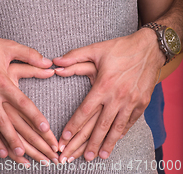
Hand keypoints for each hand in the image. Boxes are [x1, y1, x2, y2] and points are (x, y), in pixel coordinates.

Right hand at [0, 24, 55, 163]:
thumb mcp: (9, 47)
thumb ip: (30, 55)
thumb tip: (49, 63)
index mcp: (1, 80)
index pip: (22, 103)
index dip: (35, 117)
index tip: (46, 129)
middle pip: (4, 121)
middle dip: (15, 139)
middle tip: (26, 154)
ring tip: (8, 154)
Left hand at [52, 29, 163, 161]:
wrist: (149, 48)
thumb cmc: (120, 48)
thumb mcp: (96, 49)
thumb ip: (74, 57)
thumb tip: (56, 62)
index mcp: (104, 84)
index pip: (85, 111)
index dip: (73, 126)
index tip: (63, 138)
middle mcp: (117, 96)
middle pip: (100, 126)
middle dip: (87, 143)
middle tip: (76, 157)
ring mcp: (131, 102)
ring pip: (116, 128)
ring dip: (106, 144)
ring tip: (97, 156)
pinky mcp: (142, 104)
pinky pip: (129, 123)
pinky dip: (121, 134)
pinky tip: (114, 142)